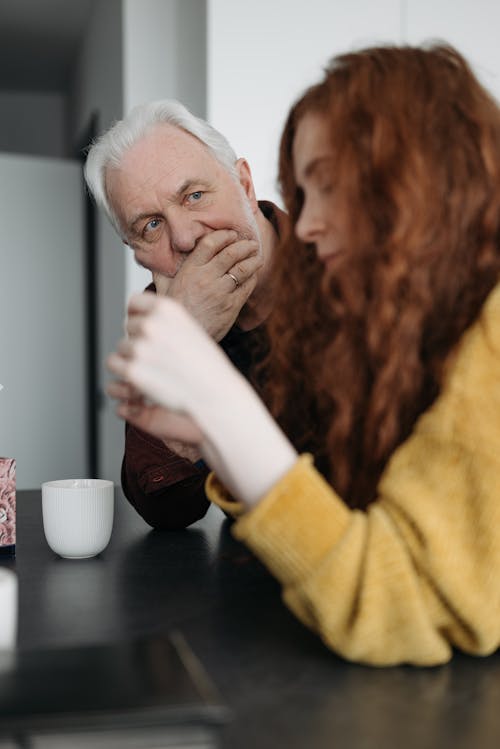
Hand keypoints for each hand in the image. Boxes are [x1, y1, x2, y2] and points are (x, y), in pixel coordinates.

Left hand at [107, 294, 297, 506]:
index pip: (134, 303)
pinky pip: (114, 364)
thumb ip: (164, 322)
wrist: (214, 394)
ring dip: (131, 358)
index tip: (144, 329)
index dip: (137, 316)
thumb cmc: (207, 366)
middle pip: (128, 327)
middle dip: (138, 341)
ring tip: (155, 370)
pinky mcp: (133, 370)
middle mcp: (152, 324)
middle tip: (158, 358)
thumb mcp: (190, 330)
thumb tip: (137, 319)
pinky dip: (124, 373)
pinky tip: (142, 379)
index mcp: (167, 309)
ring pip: (121, 347)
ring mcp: (140, 348)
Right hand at [153, 229, 261, 340]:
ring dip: (253, 260)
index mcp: (189, 271)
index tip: (232, 234)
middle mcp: (206, 278)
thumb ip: (160, 272)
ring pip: (242, 269)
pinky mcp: (231, 306)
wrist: (182, 341)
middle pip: (231, 254)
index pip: (210, 244)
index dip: (224, 235)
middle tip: (251, 243)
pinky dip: (252, 278)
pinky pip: (246, 287)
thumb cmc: (173, 314)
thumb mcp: (162, 290)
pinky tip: (253, 275)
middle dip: (244, 246)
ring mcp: (220, 292)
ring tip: (257, 256)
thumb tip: (152, 259)